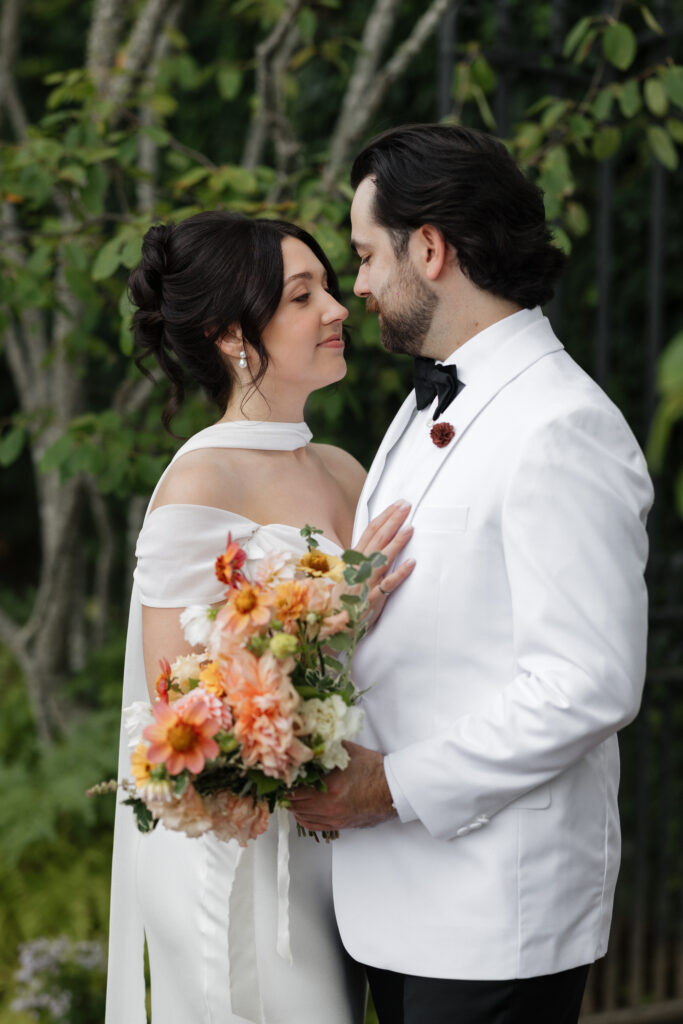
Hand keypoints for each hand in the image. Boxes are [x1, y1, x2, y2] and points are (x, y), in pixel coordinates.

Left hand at [288, 742, 396, 830]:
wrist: (394, 790)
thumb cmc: (376, 772)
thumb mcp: (349, 752)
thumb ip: (328, 747)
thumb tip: (312, 739)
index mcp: (330, 788)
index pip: (295, 788)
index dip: (285, 780)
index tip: (281, 773)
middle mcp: (329, 807)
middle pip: (294, 803)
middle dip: (286, 792)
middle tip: (283, 781)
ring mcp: (333, 818)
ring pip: (301, 815)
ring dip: (293, 804)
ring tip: (290, 793)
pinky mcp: (339, 825)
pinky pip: (312, 825)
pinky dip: (303, 817)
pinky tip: (301, 809)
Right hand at [354, 500, 415, 624]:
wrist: (331, 624)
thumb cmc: (342, 599)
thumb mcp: (347, 574)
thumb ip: (360, 559)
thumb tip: (375, 543)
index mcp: (353, 559)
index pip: (369, 532)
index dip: (384, 517)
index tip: (397, 505)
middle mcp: (359, 567)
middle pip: (377, 539)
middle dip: (392, 521)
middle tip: (406, 506)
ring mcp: (366, 582)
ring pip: (382, 558)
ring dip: (397, 542)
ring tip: (411, 528)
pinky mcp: (373, 599)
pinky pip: (388, 585)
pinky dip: (400, 573)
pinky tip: (412, 563)